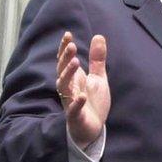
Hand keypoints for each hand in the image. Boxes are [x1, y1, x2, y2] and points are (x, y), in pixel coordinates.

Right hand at [56, 32, 109, 147]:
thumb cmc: (92, 101)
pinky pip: (73, 110)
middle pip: (63, 71)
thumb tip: (98, 36)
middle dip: (66, 59)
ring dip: (68, 75)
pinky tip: (82, 96)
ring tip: (76, 63)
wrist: (93, 127)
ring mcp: (71, 102)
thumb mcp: (98, 77)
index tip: (68, 34)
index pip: (65, 61)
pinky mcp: (76, 116)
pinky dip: (76, 103)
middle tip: (72, 47)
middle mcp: (69, 88)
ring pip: (64, 88)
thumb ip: (97, 59)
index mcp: (74, 78)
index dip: (64, 48)